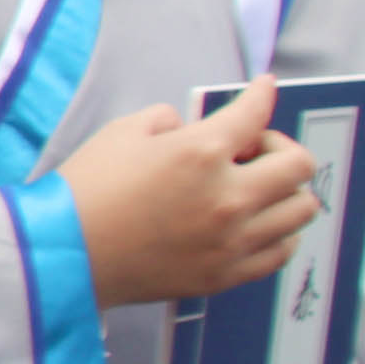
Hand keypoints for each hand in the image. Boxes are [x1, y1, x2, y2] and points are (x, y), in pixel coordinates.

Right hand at [58, 77, 315, 309]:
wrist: (63, 254)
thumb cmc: (85, 190)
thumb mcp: (121, 133)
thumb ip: (167, 120)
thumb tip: (190, 128)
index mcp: (200, 153)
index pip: (254, 113)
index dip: (262, 93)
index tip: (263, 89)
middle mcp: (228, 197)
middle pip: (299, 165)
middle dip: (278, 147)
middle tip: (249, 152)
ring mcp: (232, 241)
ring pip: (301, 210)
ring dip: (284, 191)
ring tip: (254, 191)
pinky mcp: (226, 274)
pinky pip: (281, 251)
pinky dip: (278, 231)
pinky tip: (254, 224)